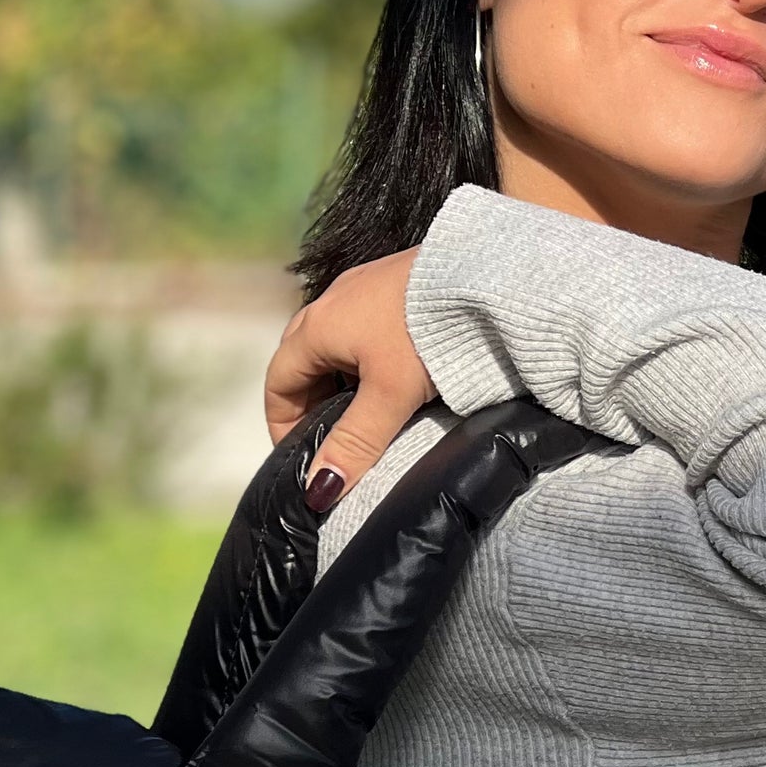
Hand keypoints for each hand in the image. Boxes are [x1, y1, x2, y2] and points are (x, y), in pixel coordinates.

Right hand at [264, 247, 432, 508]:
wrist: (487, 275)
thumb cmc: (429, 332)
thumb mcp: (390, 395)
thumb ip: (356, 443)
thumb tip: (319, 490)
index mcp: (315, 327)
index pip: (278, 384)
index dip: (282, 425)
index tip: (299, 459)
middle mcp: (331, 303)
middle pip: (302, 363)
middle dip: (310, 406)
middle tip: (333, 445)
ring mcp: (363, 289)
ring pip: (335, 346)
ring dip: (341, 383)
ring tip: (367, 419)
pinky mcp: (395, 285)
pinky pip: (365, 331)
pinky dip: (367, 362)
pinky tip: (396, 381)